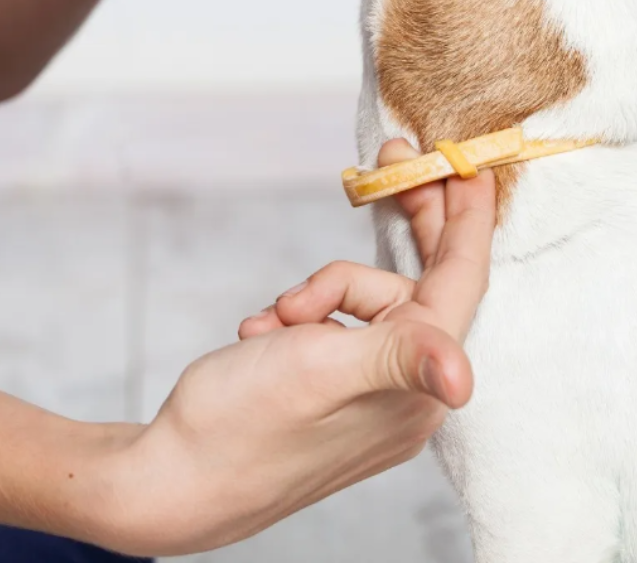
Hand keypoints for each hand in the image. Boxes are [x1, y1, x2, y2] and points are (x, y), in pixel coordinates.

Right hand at [99, 140, 495, 556]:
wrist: (166, 479)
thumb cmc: (239, 428)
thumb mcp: (321, 373)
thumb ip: (398, 357)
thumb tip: (463, 383)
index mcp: (416, 384)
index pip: (461, 281)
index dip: (469, 218)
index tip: (470, 162)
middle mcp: (404, 387)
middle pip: (421, 279)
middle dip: (407, 218)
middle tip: (395, 156)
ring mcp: (370, 387)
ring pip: (363, 297)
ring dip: (318, 291)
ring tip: (276, 319)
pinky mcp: (336, 383)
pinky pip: (334, 321)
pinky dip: (299, 316)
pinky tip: (260, 337)